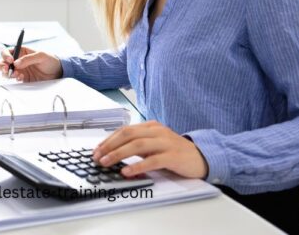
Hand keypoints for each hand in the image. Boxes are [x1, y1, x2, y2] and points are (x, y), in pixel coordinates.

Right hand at [0, 46, 61, 82]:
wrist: (58, 73)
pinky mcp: (22, 78)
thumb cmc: (51, 60)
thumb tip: (16, 63)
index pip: (7, 52)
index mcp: (21, 51)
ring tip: (16, 74)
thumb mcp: (41, 56)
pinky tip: (22, 78)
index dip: (5, 56)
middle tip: (7, 69)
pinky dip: (15, 79)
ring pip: (6, 72)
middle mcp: (18, 60)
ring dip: (7, 73)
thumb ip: (28, 59)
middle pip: (2, 62)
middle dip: (2, 66)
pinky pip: (13, 79)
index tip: (10, 61)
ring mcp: (19, 70)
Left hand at [93, 121, 208, 178]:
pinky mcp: (173, 156)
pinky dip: (137, 166)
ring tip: (106, 163)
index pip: (124, 130)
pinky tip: (127, 172)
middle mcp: (157, 131)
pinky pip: (152, 160)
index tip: (96, 150)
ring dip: (118, 154)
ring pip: (137, 145)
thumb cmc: (174, 151)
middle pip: (128, 134)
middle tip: (97, 157)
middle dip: (109, 146)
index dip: (108, 140)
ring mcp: (165, 143)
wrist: (202, 156)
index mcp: (150, 126)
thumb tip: (113, 153)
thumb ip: (137, 146)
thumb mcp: (154, 144)